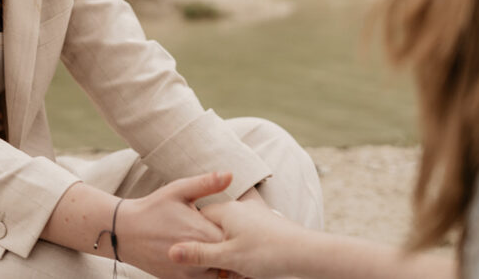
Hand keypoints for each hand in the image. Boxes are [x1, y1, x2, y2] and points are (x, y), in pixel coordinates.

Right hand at [116, 171, 233, 277]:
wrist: (123, 231)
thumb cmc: (153, 207)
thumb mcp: (179, 190)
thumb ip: (207, 183)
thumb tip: (231, 174)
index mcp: (201, 232)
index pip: (234, 239)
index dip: (238, 234)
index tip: (238, 227)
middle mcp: (196, 256)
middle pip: (228, 259)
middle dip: (231, 250)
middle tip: (234, 241)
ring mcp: (187, 271)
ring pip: (218, 274)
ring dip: (220, 263)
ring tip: (220, 250)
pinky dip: (208, 272)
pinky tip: (205, 259)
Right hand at [169, 199, 304, 278]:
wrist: (306, 252)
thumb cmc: (267, 252)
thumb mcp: (228, 256)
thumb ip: (198, 253)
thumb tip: (171, 252)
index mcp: (227, 210)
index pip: (200, 215)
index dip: (193, 234)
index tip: (191, 252)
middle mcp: (240, 209)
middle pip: (215, 225)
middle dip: (212, 245)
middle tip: (217, 265)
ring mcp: (254, 215)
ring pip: (231, 233)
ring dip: (228, 251)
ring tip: (235, 269)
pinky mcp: (266, 226)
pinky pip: (245, 236)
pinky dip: (242, 250)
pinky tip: (248, 265)